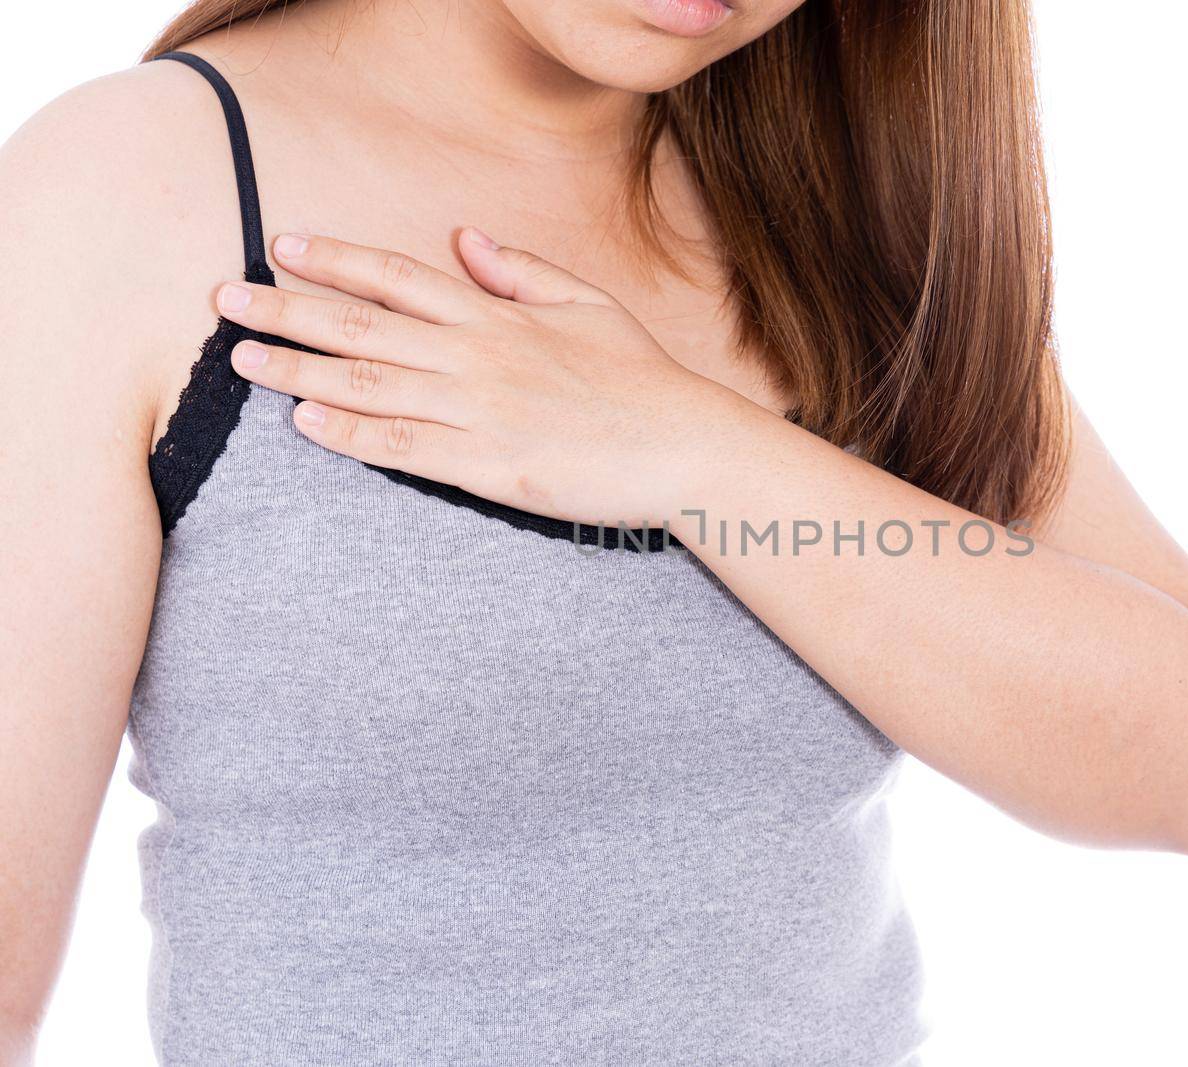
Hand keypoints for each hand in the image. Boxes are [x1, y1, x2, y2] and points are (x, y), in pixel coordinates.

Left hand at [214, 227, 746, 527]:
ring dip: (298, 371)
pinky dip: (350, 434)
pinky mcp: (487, 468)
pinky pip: (403, 448)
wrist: (684, 448)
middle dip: (288, 310)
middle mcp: (477, 356)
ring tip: (244, 362)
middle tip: (226, 301)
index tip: (283, 244)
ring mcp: (479, 412)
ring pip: (369, 385)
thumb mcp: (589, 305)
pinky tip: (306, 424)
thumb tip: (467, 239)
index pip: (400, 276)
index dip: (338, 258)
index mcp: (499, 316)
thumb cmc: (641, 380)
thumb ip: (522, 272)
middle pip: (363, 326)